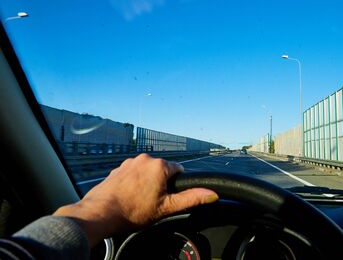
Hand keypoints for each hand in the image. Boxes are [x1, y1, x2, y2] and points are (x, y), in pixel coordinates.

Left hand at [54, 154, 218, 245]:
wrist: (100, 213)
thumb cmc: (132, 211)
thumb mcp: (167, 207)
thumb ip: (192, 198)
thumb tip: (212, 194)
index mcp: (160, 165)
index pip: (179, 171)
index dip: (176, 186)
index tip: (167, 197)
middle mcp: (145, 159)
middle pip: (162, 170)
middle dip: (161, 184)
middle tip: (153, 201)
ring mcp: (130, 162)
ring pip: (147, 171)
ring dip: (147, 182)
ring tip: (139, 200)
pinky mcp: (119, 168)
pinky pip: (133, 173)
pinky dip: (134, 182)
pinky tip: (129, 196)